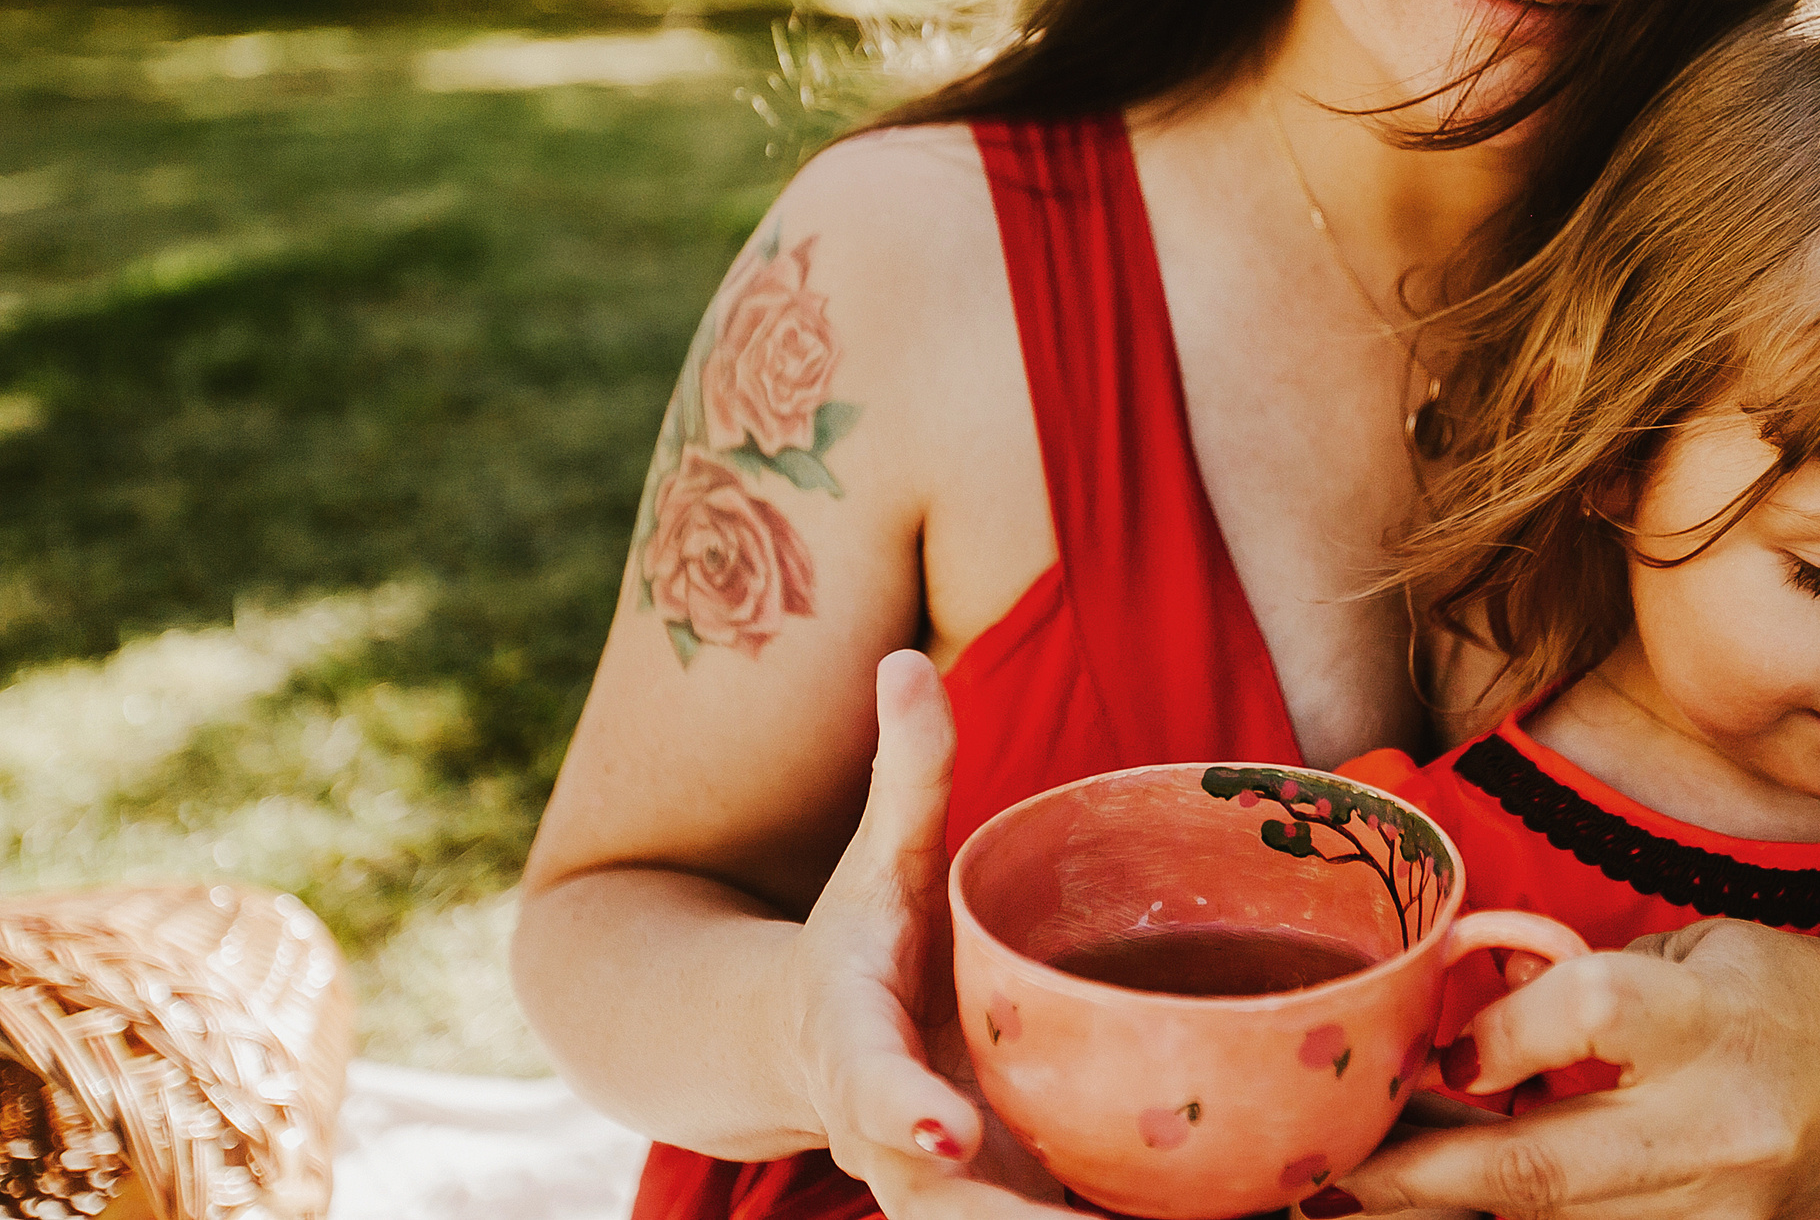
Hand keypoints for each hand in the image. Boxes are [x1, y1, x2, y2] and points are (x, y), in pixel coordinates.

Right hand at [787, 649, 1075, 1219]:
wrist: (812, 1050)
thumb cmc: (862, 944)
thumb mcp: (880, 859)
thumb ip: (907, 773)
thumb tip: (903, 660)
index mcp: (856, 1045)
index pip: (871, 1085)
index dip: (903, 1110)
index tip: (945, 1128)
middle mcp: (896, 1139)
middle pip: (941, 1200)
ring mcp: (947, 1186)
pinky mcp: (1000, 1203)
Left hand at [1324, 919, 1819, 1219]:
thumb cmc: (1787, 992)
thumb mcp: (1689, 948)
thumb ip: (1577, 979)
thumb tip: (1461, 1020)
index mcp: (1707, 1018)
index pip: (1580, 1016)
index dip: (1492, 1037)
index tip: (1439, 1053)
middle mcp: (1712, 1127)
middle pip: (1543, 1168)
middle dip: (1421, 1178)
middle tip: (1329, 1175)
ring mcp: (1715, 1209)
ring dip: (1452, 1211)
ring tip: (1366, 1193)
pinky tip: (1456, 1208)